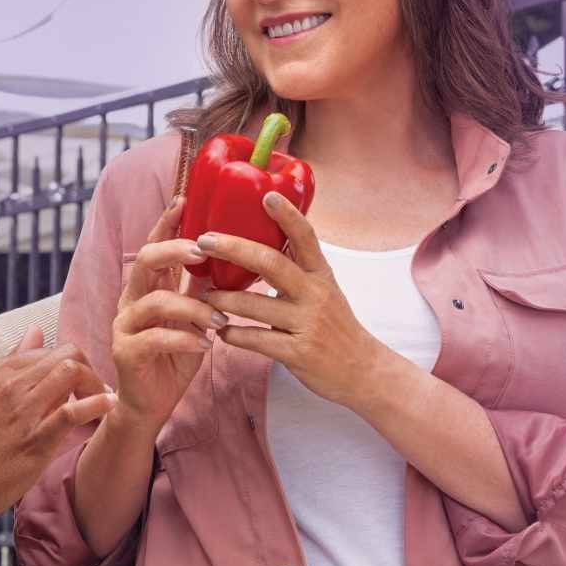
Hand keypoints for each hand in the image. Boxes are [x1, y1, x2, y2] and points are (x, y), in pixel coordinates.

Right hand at [0, 324, 115, 525]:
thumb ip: (10, 362)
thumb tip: (35, 332)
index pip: (48, 349)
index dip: (70, 363)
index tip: (78, 383)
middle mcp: (11, 383)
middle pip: (66, 354)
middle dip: (88, 369)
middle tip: (94, 390)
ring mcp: (23, 410)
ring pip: (71, 372)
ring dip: (94, 385)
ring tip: (100, 401)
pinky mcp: (35, 439)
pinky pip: (72, 412)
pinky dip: (96, 405)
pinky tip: (107, 407)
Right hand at [110, 196, 220, 434]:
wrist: (151, 404)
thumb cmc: (175, 358)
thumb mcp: (193, 318)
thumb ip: (199, 289)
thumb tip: (225, 257)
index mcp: (148, 287)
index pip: (154, 246)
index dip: (166, 223)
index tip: (184, 199)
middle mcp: (131, 300)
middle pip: (145, 261)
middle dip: (173, 251)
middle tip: (202, 252)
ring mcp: (125, 325)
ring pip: (155, 301)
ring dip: (193, 307)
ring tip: (220, 319)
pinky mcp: (126, 352)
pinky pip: (155, 338)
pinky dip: (185, 339)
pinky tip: (206, 345)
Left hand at [200, 191, 393, 410]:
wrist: (363, 370)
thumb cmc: (336, 325)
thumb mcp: (325, 289)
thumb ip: (299, 267)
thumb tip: (268, 238)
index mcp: (320, 274)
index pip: (306, 236)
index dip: (287, 215)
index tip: (265, 195)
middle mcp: (315, 294)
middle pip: (271, 263)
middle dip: (234, 248)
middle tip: (204, 240)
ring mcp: (306, 324)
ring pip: (255, 306)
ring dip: (222, 299)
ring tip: (202, 295)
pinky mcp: (298, 352)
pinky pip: (257, 341)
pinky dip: (234, 336)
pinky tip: (221, 333)